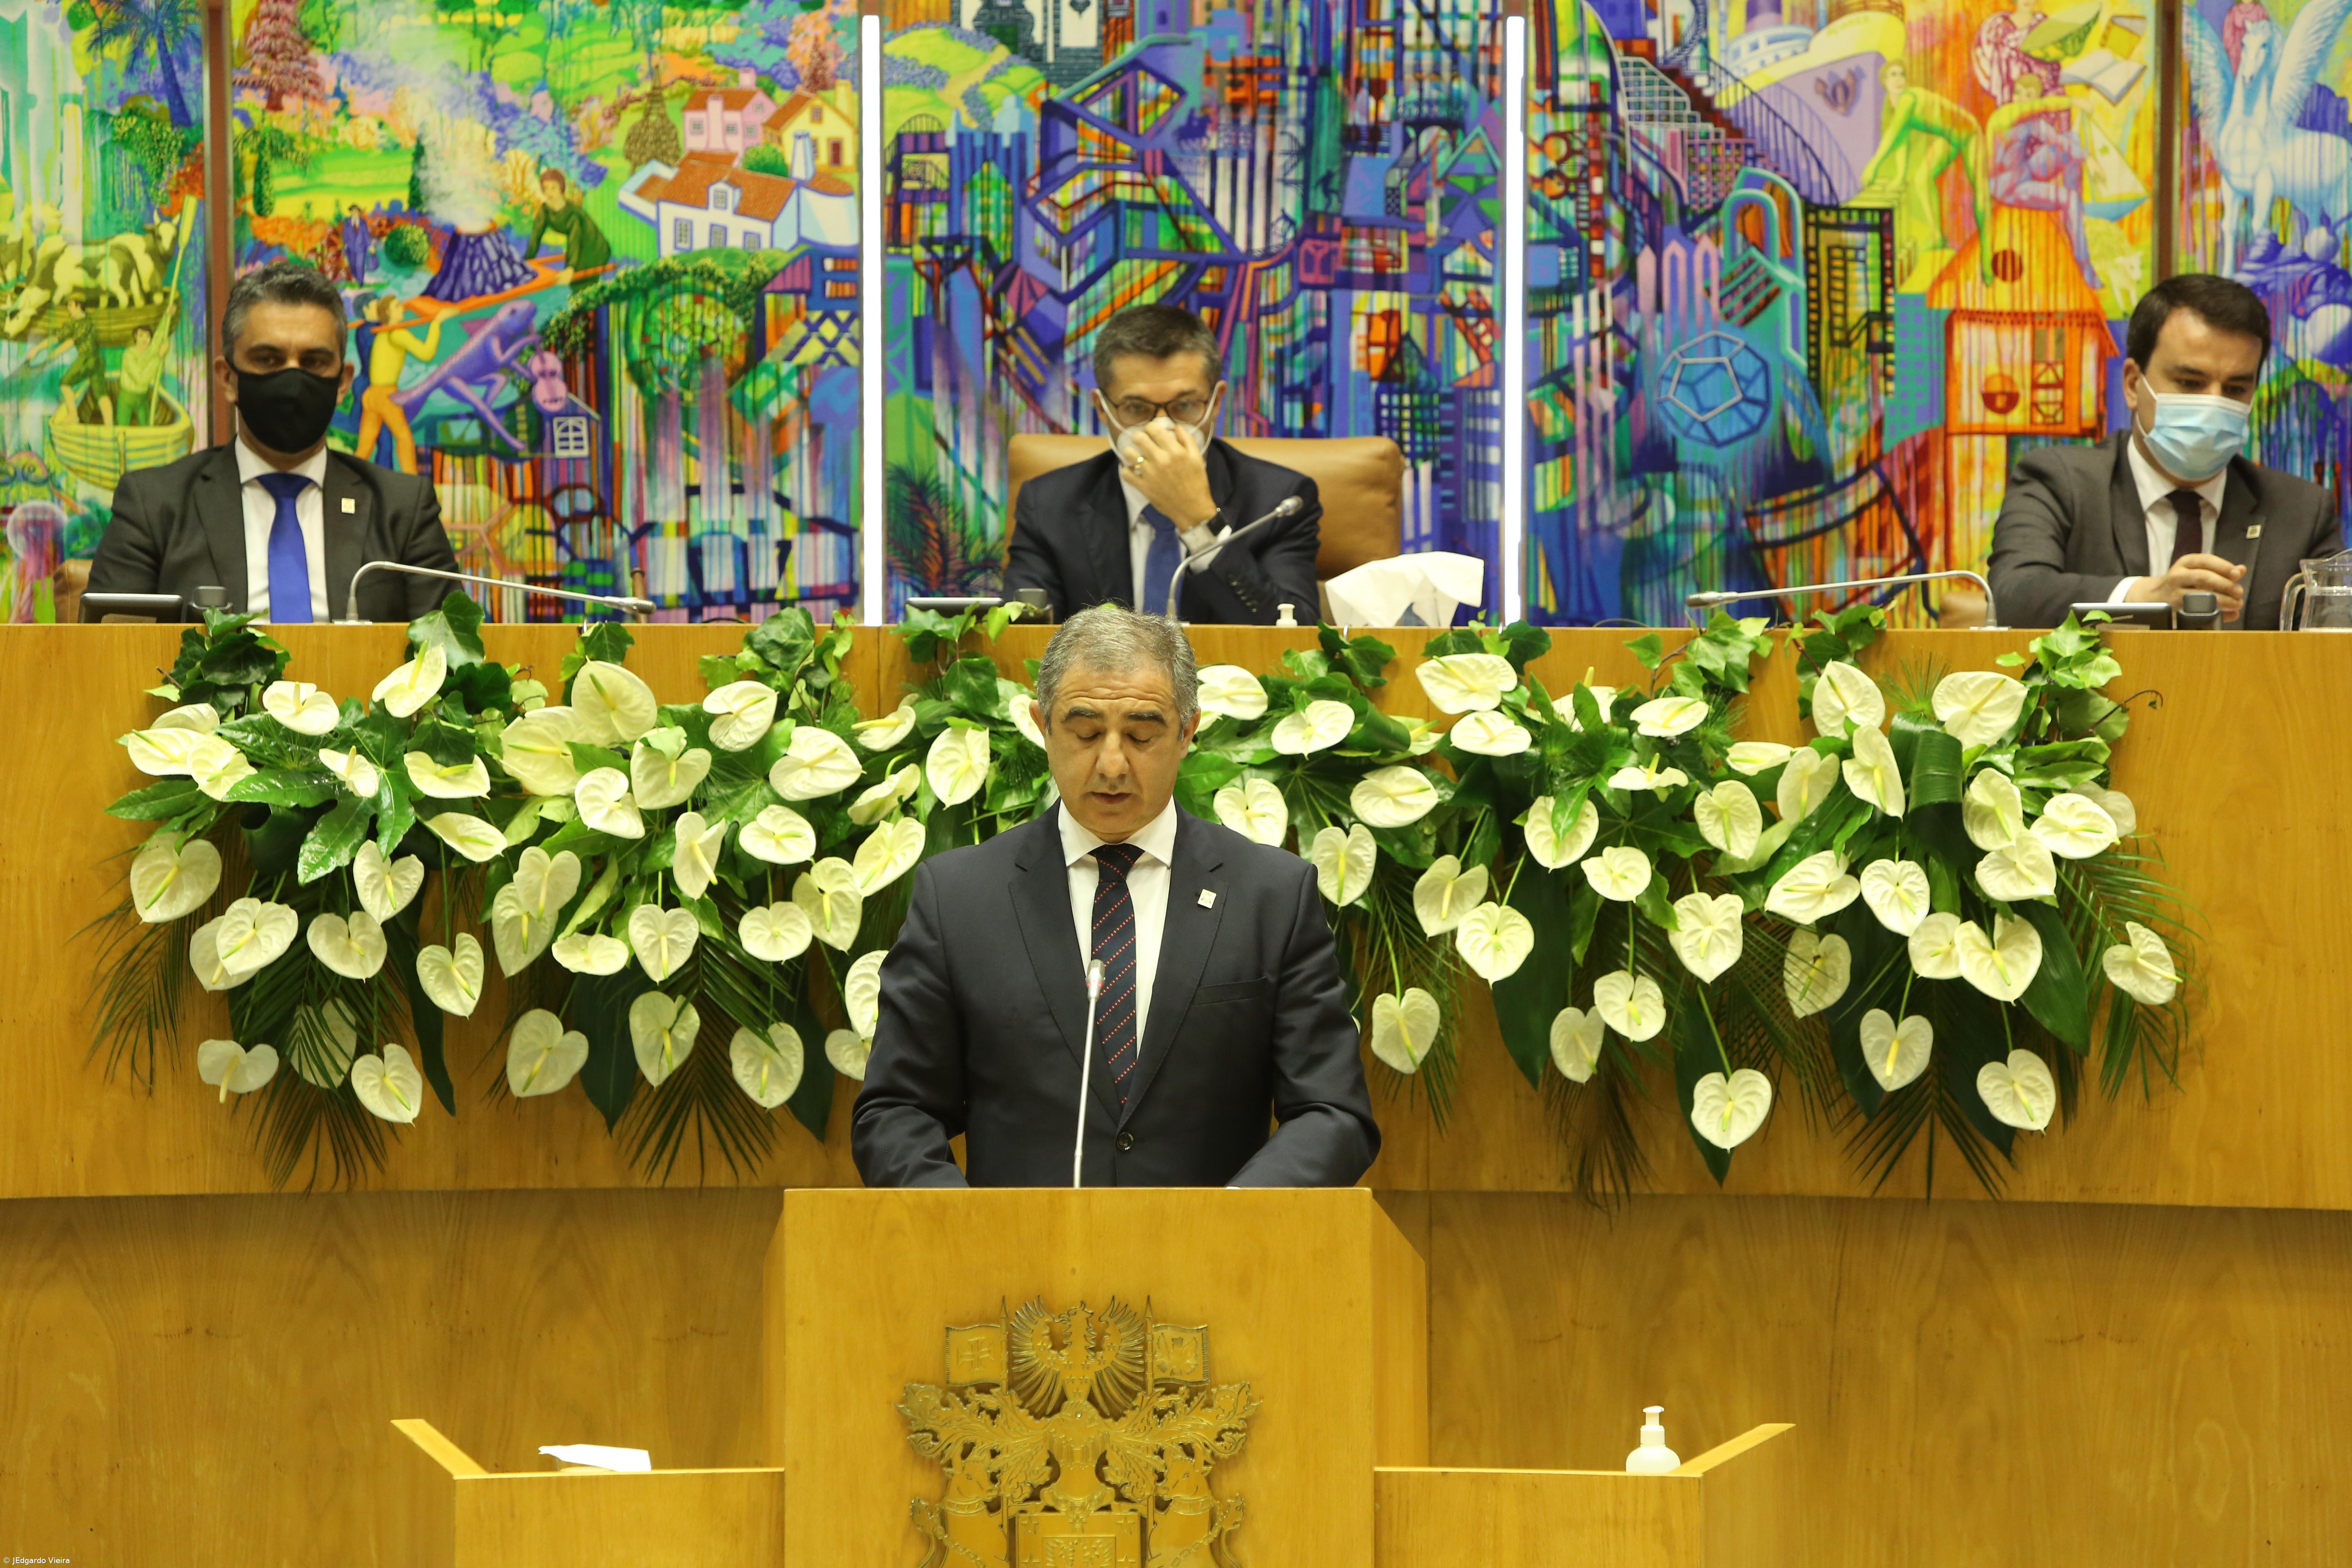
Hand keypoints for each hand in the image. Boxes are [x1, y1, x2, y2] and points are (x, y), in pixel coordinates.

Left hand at [1121, 418, 1216, 530]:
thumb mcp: (1197, 458)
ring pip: (1129, 454)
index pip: (1153, 429)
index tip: (1152, 433)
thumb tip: (1176, 426)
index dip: (1151, 428)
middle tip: (1142, 442)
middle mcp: (1160, 459)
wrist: (1192, 509)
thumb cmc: (1197, 482)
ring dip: (1131, 452)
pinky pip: (1126, 473)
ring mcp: (1149, 473)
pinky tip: (1134, 470)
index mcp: (1175, 451)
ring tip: (1136, 455)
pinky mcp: (1143, 486)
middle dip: (1139, 437)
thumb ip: (1187, 439)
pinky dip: (1127, 470)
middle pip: (1138, 438)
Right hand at [2125, 553, 2246, 620]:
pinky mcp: (2173, 609)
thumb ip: (2221, 570)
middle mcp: (2177, 576)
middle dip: (2224, 585)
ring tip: (2236, 604)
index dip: (2223, 566)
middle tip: (2239, 592)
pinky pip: (2195, 612)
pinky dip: (2213, 614)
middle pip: (2203, 577)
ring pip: (2199, 596)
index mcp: (2185, 563)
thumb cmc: (2184, 582)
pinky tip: (2224, 615)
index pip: (2206, 561)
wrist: (2155, 596)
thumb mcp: (2199, 570)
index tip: (2237, 574)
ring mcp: (2173, 593)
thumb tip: (2242, 570)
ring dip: (2221, 600)